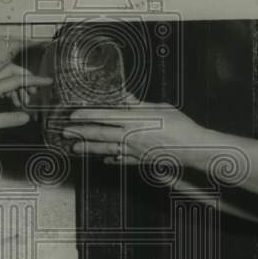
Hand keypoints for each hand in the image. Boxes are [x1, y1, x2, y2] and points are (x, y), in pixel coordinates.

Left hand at [0, 63, 52, 143]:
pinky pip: (3, 90)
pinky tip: (16, 106)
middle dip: (26, 78)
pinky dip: (13, 94)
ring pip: (7, 81)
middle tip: (36, 92)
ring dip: (20, 88)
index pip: (16, 80)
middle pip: (11, 72)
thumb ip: (8, 119)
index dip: (34, 81)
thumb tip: (28, 116)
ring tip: (27, 102)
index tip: (49, 82)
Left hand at [61, 95, 200, 165]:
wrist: (192, 148)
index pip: (105, 117)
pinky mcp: (141, 160)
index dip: (87, 116)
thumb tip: (124, 98)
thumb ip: (139, 105)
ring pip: (106, 149)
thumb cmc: (180, 125)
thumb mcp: (159, 108)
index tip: (73, 115)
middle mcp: (130, 136)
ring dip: (89, 148)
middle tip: (65, 132)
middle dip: (80, 133)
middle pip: (100, 134)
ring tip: (75, 148)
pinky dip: (111, 159)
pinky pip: (122, 160)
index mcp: (134, 120)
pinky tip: (104, 159)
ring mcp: (134, 150)